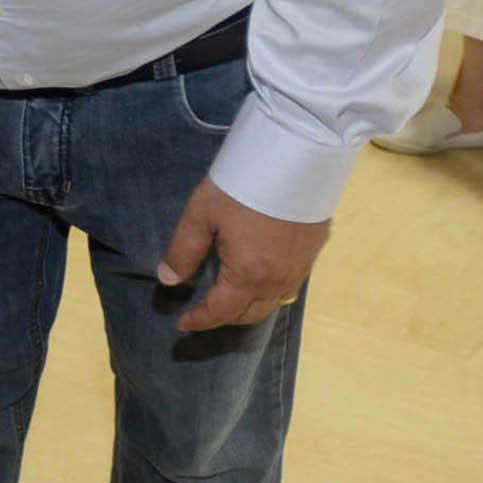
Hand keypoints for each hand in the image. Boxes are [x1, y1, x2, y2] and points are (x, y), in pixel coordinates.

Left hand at [156, 179, 328, 332]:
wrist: (297, 159)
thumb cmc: (242, 186)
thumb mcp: (202, 214)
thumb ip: (184, 251)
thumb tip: (168, 281)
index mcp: (248, 275)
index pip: (221, 311)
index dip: (200, 320)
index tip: (182, 324)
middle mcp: (277, 280)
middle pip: (250, 314)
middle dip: (225, 318)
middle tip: (205, 311)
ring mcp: (300, 268)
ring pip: (273, 303)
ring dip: (249, 308)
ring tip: (230, 299)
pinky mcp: (314, 251)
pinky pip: (290, 286)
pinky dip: (271, 292)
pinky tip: (260, 277)